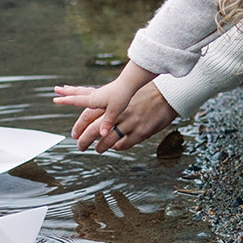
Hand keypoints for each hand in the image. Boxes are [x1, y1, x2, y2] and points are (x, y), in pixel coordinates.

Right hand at [53, 80, 136, 149]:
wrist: (130, 83)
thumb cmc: (122, 96)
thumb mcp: (115, 111)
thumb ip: (107, 122)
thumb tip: (103, 134)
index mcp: (94, 99)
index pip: (76, 100)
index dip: (65, 101)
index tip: (55, 99)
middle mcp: (94, 94)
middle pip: (76, 93)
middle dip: (65, 92)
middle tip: (55, 89)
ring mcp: (98, 92)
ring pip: (81, 90)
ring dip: (72, 90)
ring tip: (65, 87)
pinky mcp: (104, 91)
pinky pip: (89, 90)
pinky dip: (83, 90)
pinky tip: (84, 91)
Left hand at [64, 81, 179, 152]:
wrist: (168, 95)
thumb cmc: (146, 94)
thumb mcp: (125, 95)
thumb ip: (110, 103)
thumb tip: (92, 109)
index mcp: (114, 102)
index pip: (89, 114)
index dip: (79, 126)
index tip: (74, 134)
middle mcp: (119, 112)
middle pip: (94, 129)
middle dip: (84, 140)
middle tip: (80, 146)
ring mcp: (130, 123)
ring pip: (107, 140)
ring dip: (99, 147)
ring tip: (96, 149)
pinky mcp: (141, 132)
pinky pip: (123, 144)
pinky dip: (116, 147)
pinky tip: (114, 147)